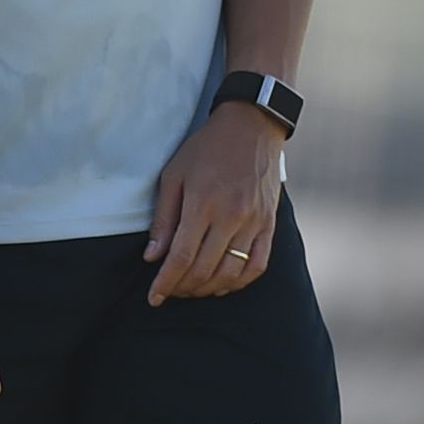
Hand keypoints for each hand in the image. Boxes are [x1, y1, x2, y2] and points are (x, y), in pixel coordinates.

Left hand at [142, 102, 285, 304]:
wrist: (252, 126)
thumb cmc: (206, 148)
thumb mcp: (174, 175)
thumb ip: (163, 219)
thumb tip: (152, 257)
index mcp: (203, 203)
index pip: (181, 257)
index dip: (165, 283)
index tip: (153, 298)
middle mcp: (231, 216)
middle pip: (204, 270)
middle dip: (182, 288)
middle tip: (170, 291)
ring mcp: (254, 222)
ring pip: (231, 273)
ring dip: (208, 289)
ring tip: (192, 289)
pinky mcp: (270, 224)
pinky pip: (258, 264)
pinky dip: (239, 281)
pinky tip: (223, 284)